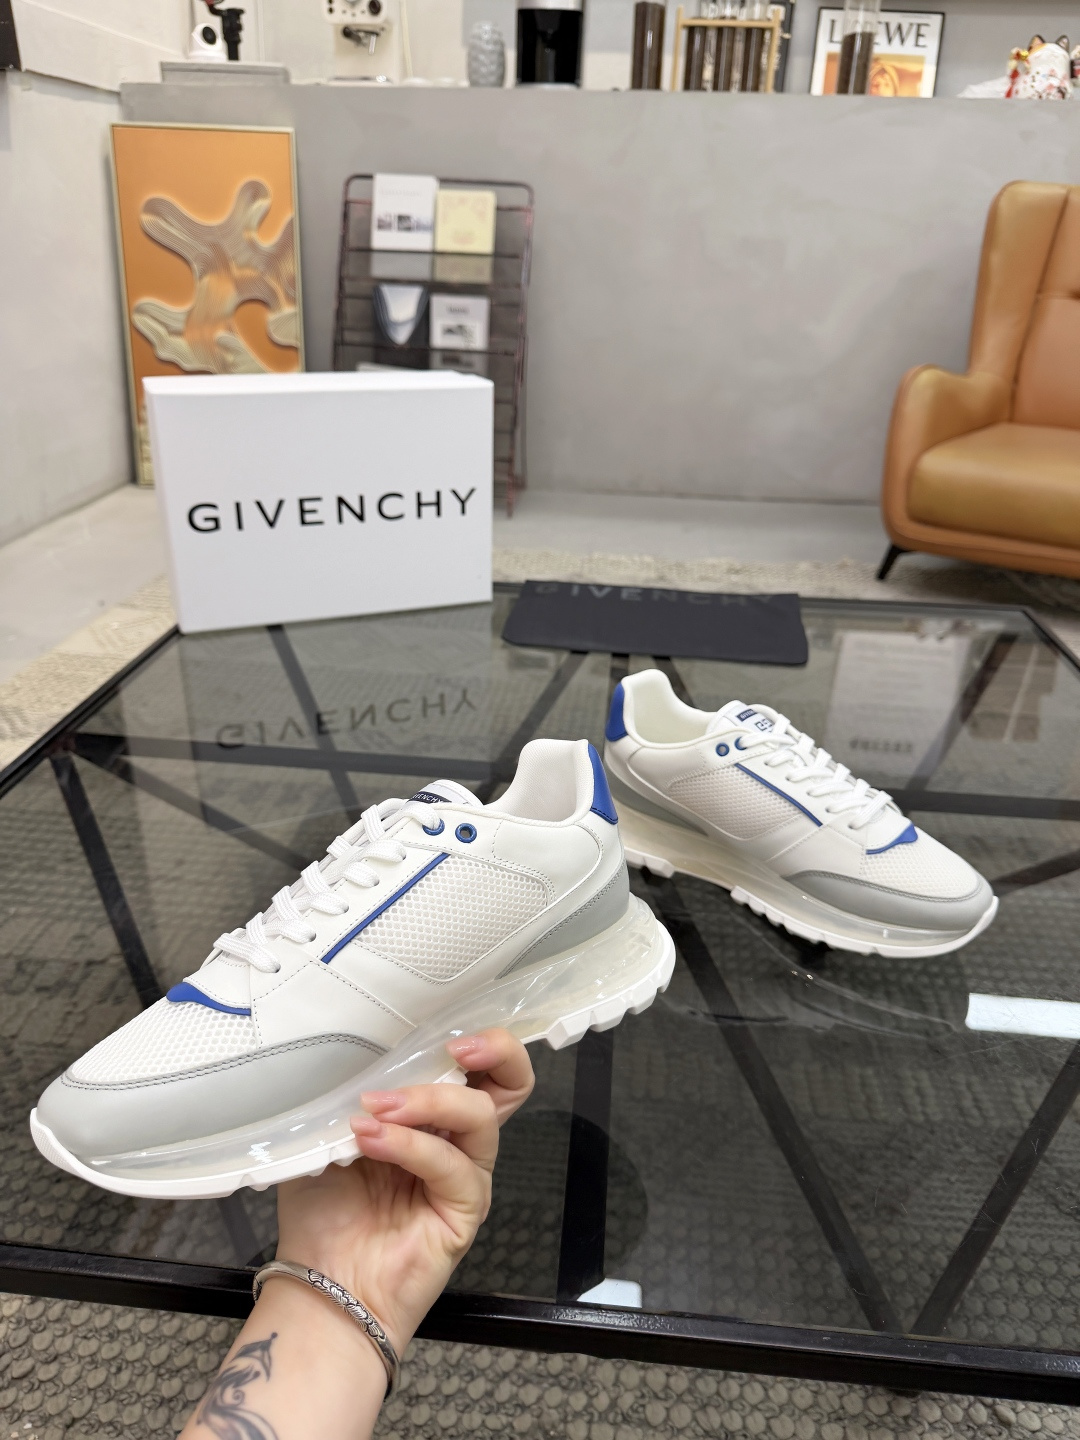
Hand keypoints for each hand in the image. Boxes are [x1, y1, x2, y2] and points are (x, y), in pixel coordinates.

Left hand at [274, 1027, 534, 1353]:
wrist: (321, 1284)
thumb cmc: (325, 1212)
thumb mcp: (329, 1134)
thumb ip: (352, 1093)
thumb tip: (357, 1052)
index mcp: (433, 1117)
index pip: (479, 1066)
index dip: (478, 1039)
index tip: (442, 1028)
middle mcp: (458, 1141)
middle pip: (512, 1083)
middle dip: (495, 1051)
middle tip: (453, 1048)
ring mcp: (466, 1175)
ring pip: (479, 1116)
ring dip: (426, 1101)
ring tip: (376, 1108)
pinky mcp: (466, 1210)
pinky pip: (453, 1167)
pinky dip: (411, 1146)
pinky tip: (371, 1140)